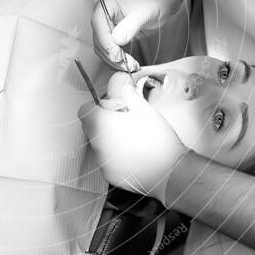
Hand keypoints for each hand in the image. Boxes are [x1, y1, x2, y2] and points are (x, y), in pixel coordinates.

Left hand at [79, 78, 187, 203]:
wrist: (170, 171)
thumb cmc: (157, 138)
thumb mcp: (142, 107)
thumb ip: (125, 91)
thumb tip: (119, 80)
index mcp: (100, 123)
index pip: (84, 110)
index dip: (97, 107)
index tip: (111, 108)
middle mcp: (96, 143)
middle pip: (90, 127)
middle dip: (103, 122)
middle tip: (124, 121)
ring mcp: (101, 161)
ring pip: (99, 145)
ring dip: (109, 140)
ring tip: (132, 139)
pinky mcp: (109, 175)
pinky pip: (107, 161)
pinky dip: (116, 157)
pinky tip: (134, 154)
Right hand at [92, 0, 184, 71]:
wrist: (161, 0)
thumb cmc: (154, 0)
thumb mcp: (144, 13)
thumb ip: (130, 26)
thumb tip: (117, 40)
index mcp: (107, 1)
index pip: (99, 23)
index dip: (106, 42)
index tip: (116, 56)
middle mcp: (104, 13)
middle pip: (99, 38)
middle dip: (111, 54)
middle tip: (126, 65)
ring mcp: (108, 24)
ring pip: (103, 46)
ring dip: (114, 60)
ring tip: (130, 66)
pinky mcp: (113, 33)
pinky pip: (110, 49)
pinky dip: (117, 59)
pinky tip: (127, 64)